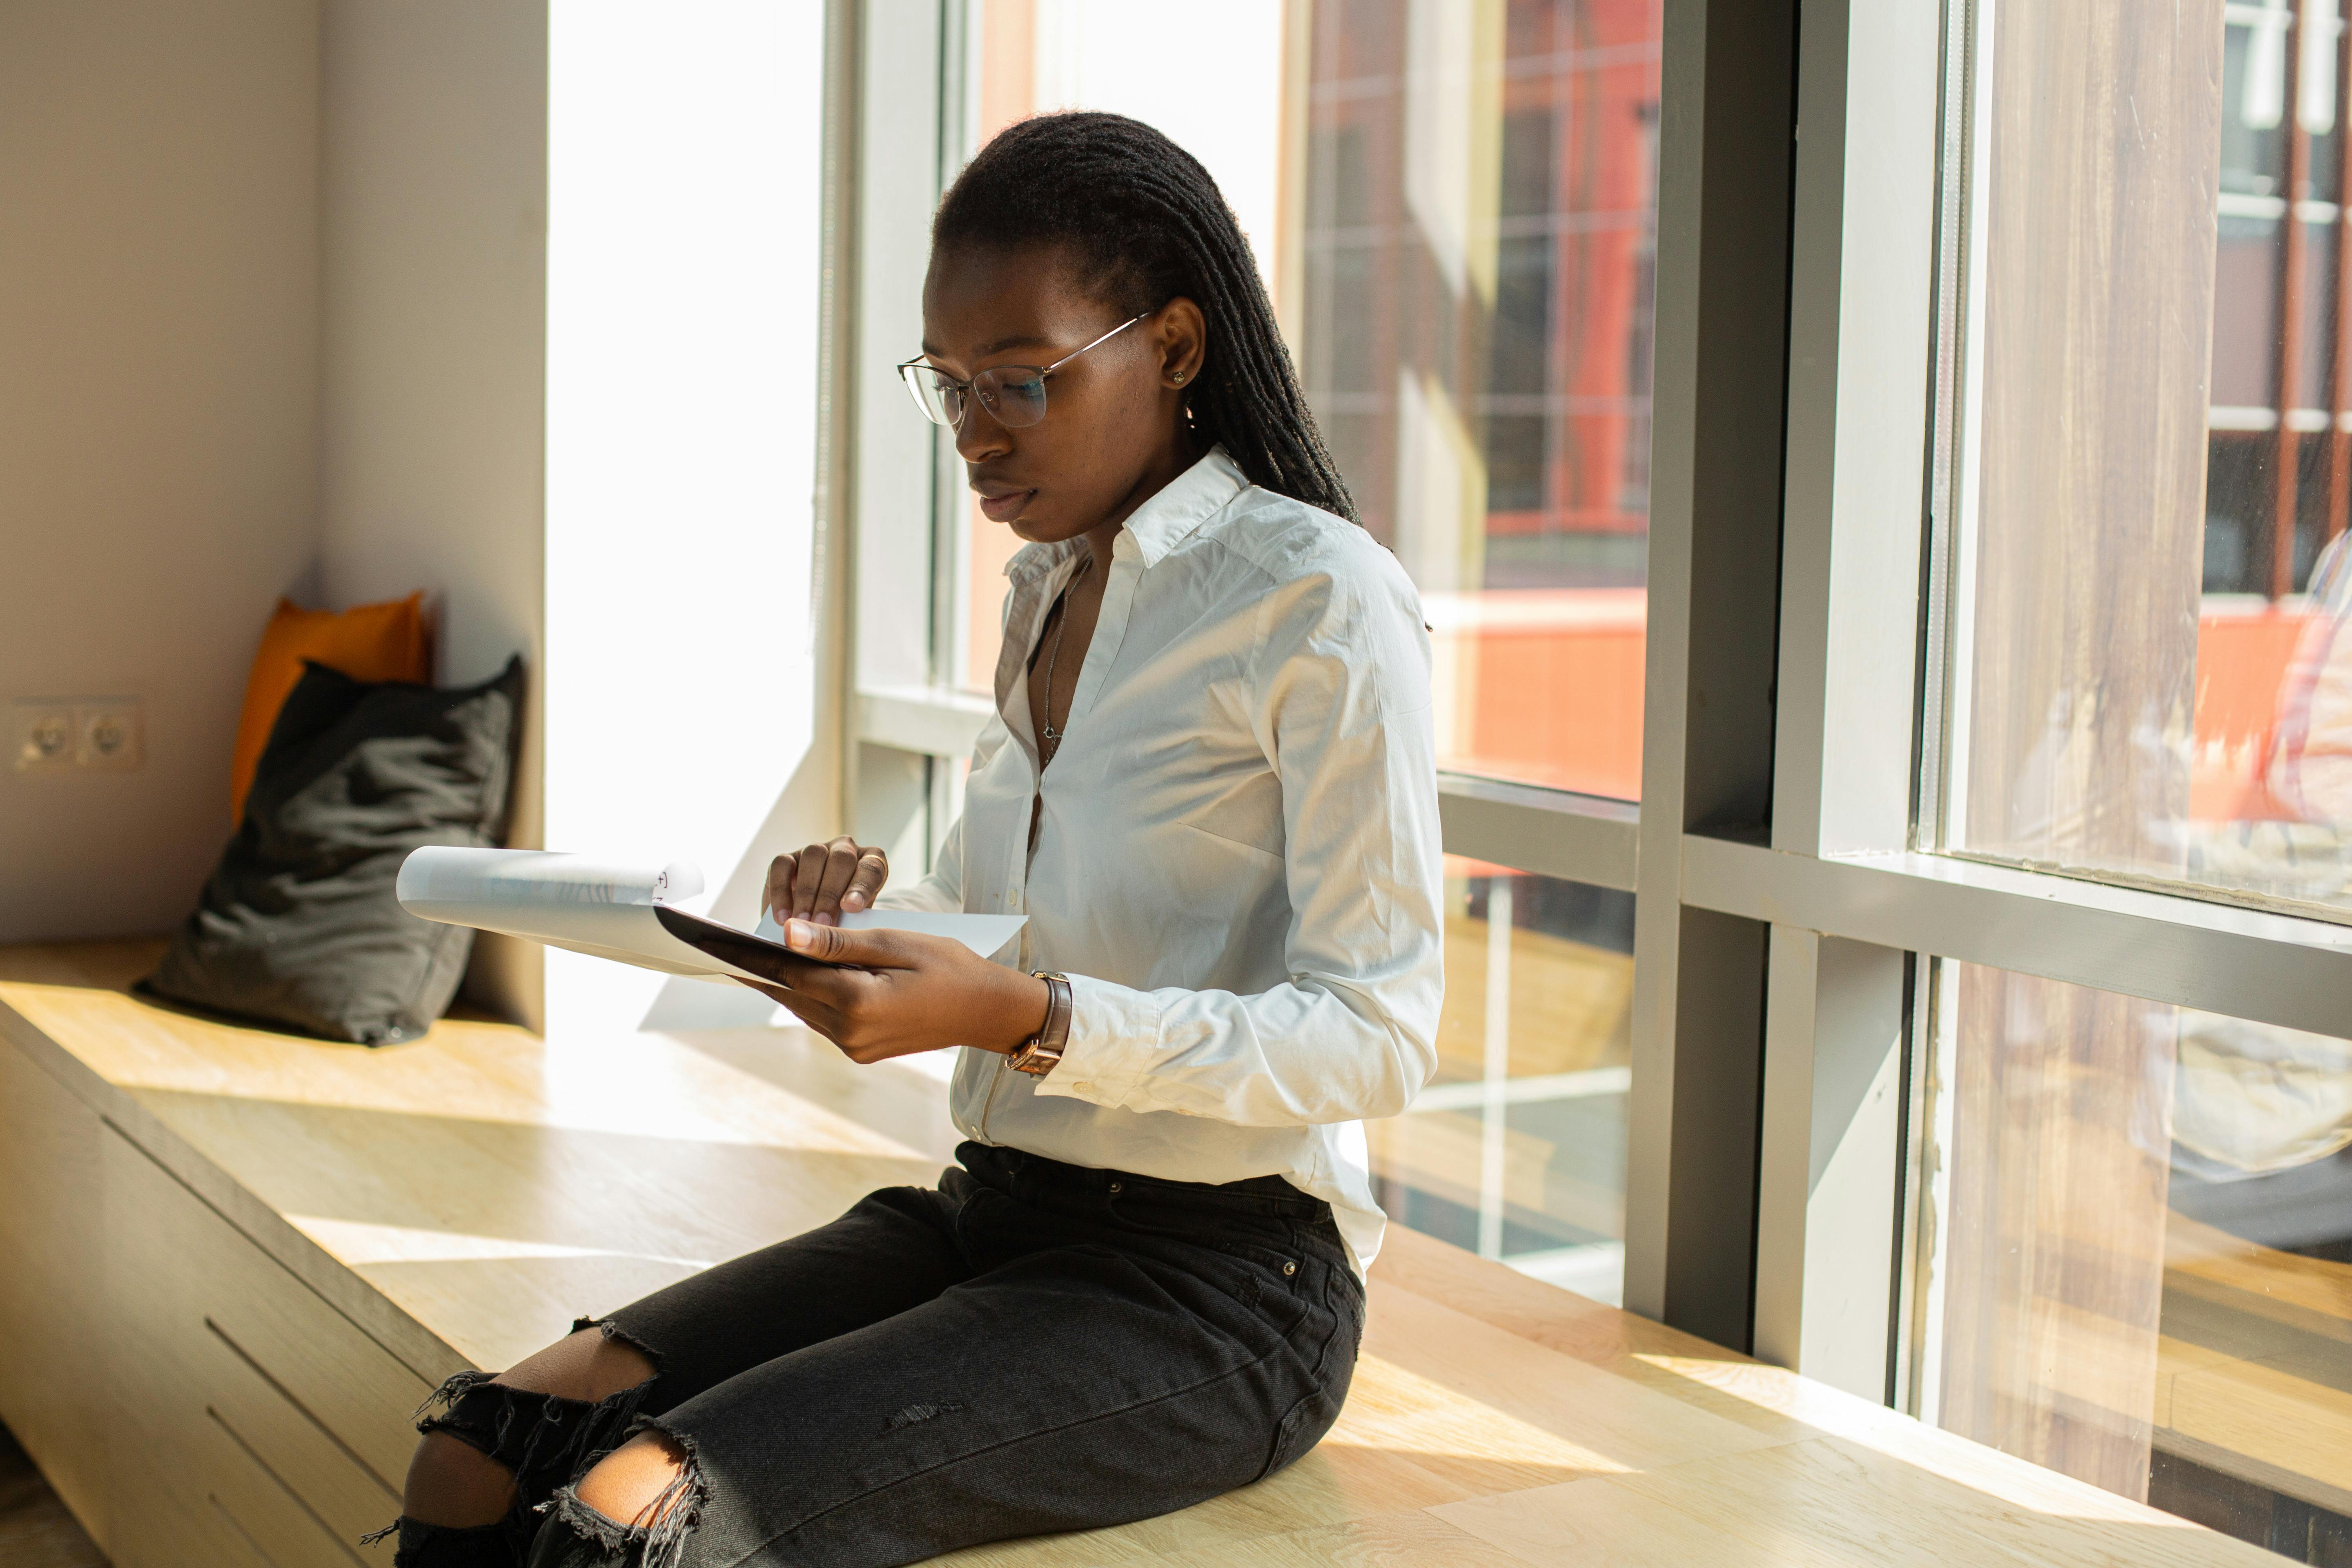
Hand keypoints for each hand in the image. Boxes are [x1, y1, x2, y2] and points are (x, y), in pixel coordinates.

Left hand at [732, 920, 1050, 1064]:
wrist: (987, 1010)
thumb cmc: (949, 967)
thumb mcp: (896, 943)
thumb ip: (838, 942)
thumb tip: (787, 934)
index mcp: (858, 1004)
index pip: (793, 975)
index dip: (756, 956)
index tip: (721, 943)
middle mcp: (850, 1033)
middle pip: (792, 994)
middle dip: (767, 969)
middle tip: (729, 947)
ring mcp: (855, 1047)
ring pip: (805, 1008)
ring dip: (790, 983)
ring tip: (766, 956)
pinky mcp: (861, 1051)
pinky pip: (823, 1019)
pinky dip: (813, 996)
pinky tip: (809, 975)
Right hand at [764, 837, 888, 925]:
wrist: (820, 919)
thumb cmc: (846, 922)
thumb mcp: (855, 922)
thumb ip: (851, 926)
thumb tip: (835, 941)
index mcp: (872, 860)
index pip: (872, 868)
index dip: (861, 887)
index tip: (851, 908)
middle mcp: (845, 849)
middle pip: (841, 860)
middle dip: (829, 894)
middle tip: (821, 924)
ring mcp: (817, 849)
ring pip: (813, 857)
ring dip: (806, 892)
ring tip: (801, 922)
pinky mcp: (788, 857)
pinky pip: (781, 865)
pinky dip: (780, 891)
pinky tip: (782, 917)